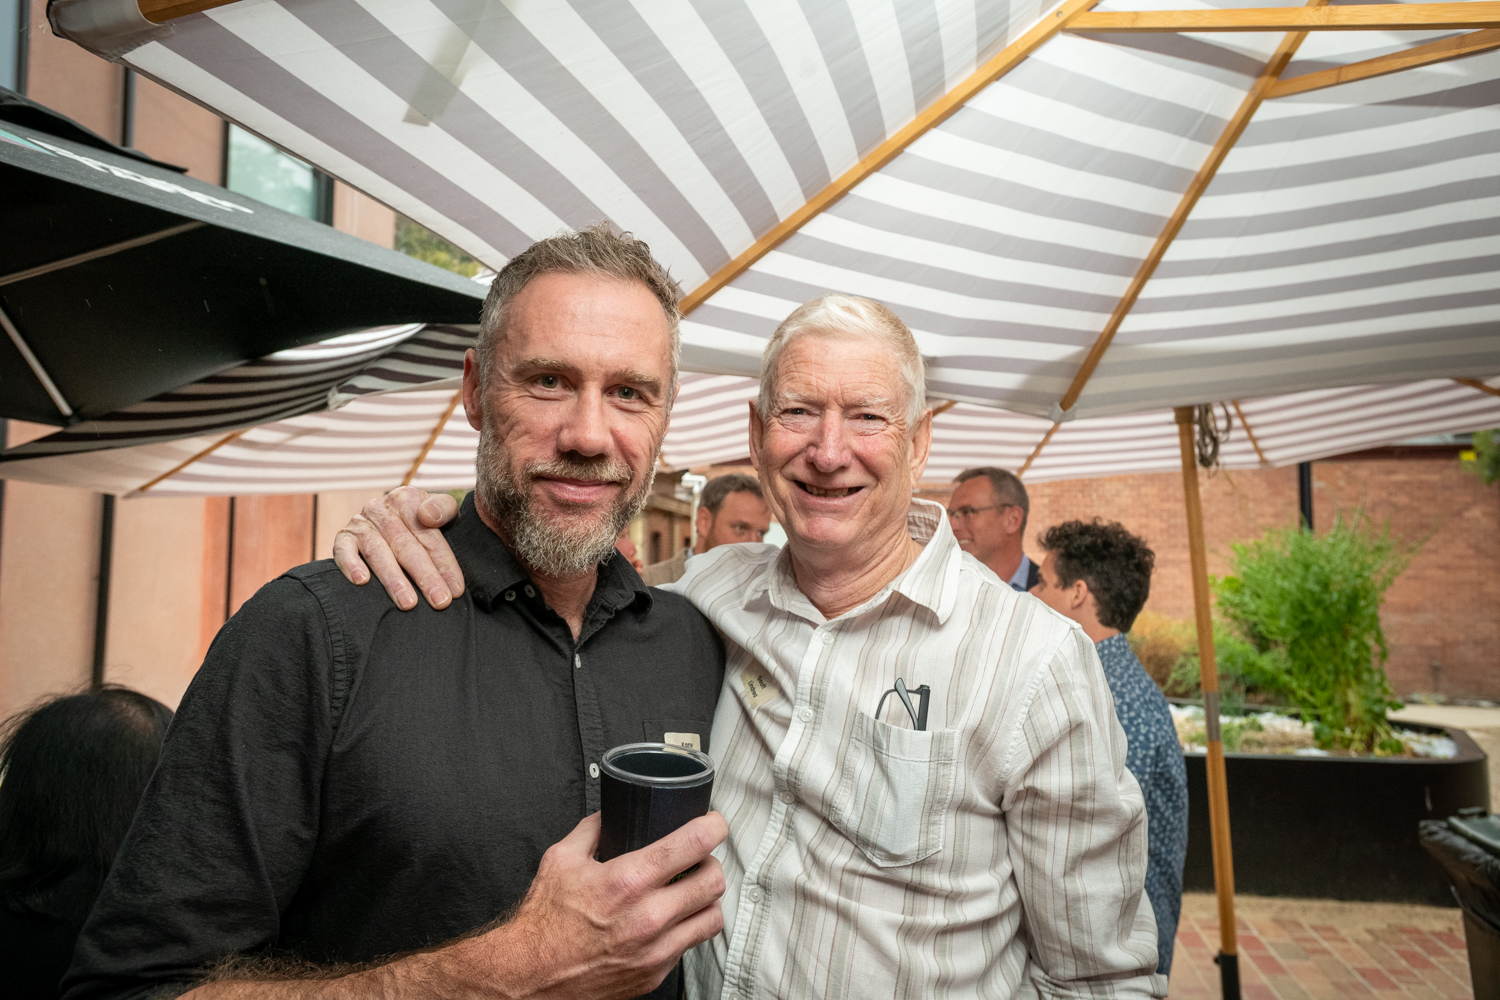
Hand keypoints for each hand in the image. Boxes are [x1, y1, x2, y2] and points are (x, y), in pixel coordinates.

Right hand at [332, 487, 462, 609]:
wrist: (391, 520)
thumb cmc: (424, 524)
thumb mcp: (442, 513)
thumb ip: (443, 509)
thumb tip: (428, 516)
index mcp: (408, 499)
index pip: (428, 534)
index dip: (444, 563)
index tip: (455, 589)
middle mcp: (381, 508)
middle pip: (405, 545)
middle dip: (425, 576)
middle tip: (439, 600)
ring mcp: (360, 523)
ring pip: (378, 552)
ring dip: (394, 579)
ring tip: (408, 603)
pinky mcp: (343, 537)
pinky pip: (343, 551)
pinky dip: (351, 565)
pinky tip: (362, 581)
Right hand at [465, 812, 727, 999]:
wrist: (531, 977)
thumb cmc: (544, 921)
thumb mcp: (561, 859)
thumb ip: (592, 829)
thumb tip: (612, 811)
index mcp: (628, 880)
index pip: (694, 844)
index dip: (713, 826)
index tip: (712, 823)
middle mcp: (649, 917)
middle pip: (714, 880)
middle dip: (711, 862)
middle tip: (699, 858)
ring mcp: (656, 950)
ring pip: (713, 916)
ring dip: (706, 898)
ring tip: (692, 890)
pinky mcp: (655, 974)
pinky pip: (691, 944)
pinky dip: (688, 927)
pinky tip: (673, 919)